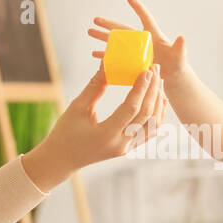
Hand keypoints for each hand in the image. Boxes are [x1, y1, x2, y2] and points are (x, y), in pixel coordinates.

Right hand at [22, 62, 166, 190]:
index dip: (140, 88)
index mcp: (105, 134)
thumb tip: (107, 63)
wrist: (62, 158)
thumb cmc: (65, 132)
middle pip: (146, 115)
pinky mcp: (129, 148)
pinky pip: (150, 132)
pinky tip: (160, 101)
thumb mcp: (77, 107)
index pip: (131, 108)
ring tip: (159, 82)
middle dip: (152, 90)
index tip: (146, 70)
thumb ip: (94, 86)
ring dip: (158, 102)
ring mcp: (126, 148)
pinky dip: (157, 116)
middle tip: (155, 69)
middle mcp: (120, 144)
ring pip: (153, 125)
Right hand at [87, 0, 188, 83]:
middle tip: (95, 20)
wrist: (173, 78)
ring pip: (116, 42)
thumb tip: (182, 37)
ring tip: (90, 32)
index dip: (138, 8)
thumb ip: (180, 48)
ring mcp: (135, 52)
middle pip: (123, 30)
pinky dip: (105, 55)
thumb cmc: (178, 66)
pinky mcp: (132, 62)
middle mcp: (141, 41)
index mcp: (153, 36)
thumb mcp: (178, 57)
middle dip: (109, 25)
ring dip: (103, 37)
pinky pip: (116, 57)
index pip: (145, 19)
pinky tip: (95, 54)